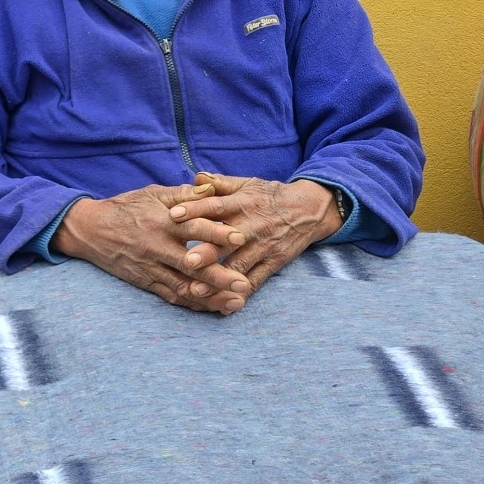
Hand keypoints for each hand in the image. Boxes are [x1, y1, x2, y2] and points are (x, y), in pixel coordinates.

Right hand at [53, 182, 250, 313]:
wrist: (89, 230)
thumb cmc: (124, 208)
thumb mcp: (152, 194)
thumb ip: (183, 194)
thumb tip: (211, 188)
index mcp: (160, 222)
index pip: (191, 228)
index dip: (215, 233)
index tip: (240, 238)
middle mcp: (156, 247)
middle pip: (190, 264)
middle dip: (218, 275)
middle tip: (244, 283)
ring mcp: (150, 268)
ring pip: (182, 286)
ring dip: (210, 296)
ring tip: (235, 302)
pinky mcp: (145, 281)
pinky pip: (170, 295)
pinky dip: (192, 303)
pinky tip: (211, 307)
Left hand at [168, 172, 340, 295]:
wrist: (310, 209)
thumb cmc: (269, 196)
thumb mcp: (246, 184)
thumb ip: (219, 183)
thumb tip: (196, 178)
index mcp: (241, 204)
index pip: (215, 206)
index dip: (194, 209)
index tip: (173, 215)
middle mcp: (251, 226)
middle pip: (226, 240)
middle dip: (207, 252)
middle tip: (186, 261)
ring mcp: (263, 247)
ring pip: (239, 265)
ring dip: (218, 279)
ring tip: (196, 291)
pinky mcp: (274, 263)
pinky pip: (256, 280)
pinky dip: (241, 293)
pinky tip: (224, 306)